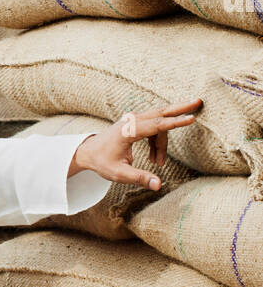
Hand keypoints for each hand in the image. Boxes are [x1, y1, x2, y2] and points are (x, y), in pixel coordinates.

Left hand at [68, 99, 203, 190]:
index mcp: (128, 131)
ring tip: (158, 163)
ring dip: (164, 142)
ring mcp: (134, 119)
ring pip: (159, 123)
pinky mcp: (136, 122)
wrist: (89, 152)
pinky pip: (155, 127)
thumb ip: (139, 178)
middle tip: (199, 101)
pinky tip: (155, 158)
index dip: (175, 123)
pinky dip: (159, 141)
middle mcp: (132, 121)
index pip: (156, 125)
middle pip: (161, 112)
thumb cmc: (103, 162)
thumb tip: (159, 185)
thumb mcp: (119, 174)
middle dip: (181, 108)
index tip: (191, 119)